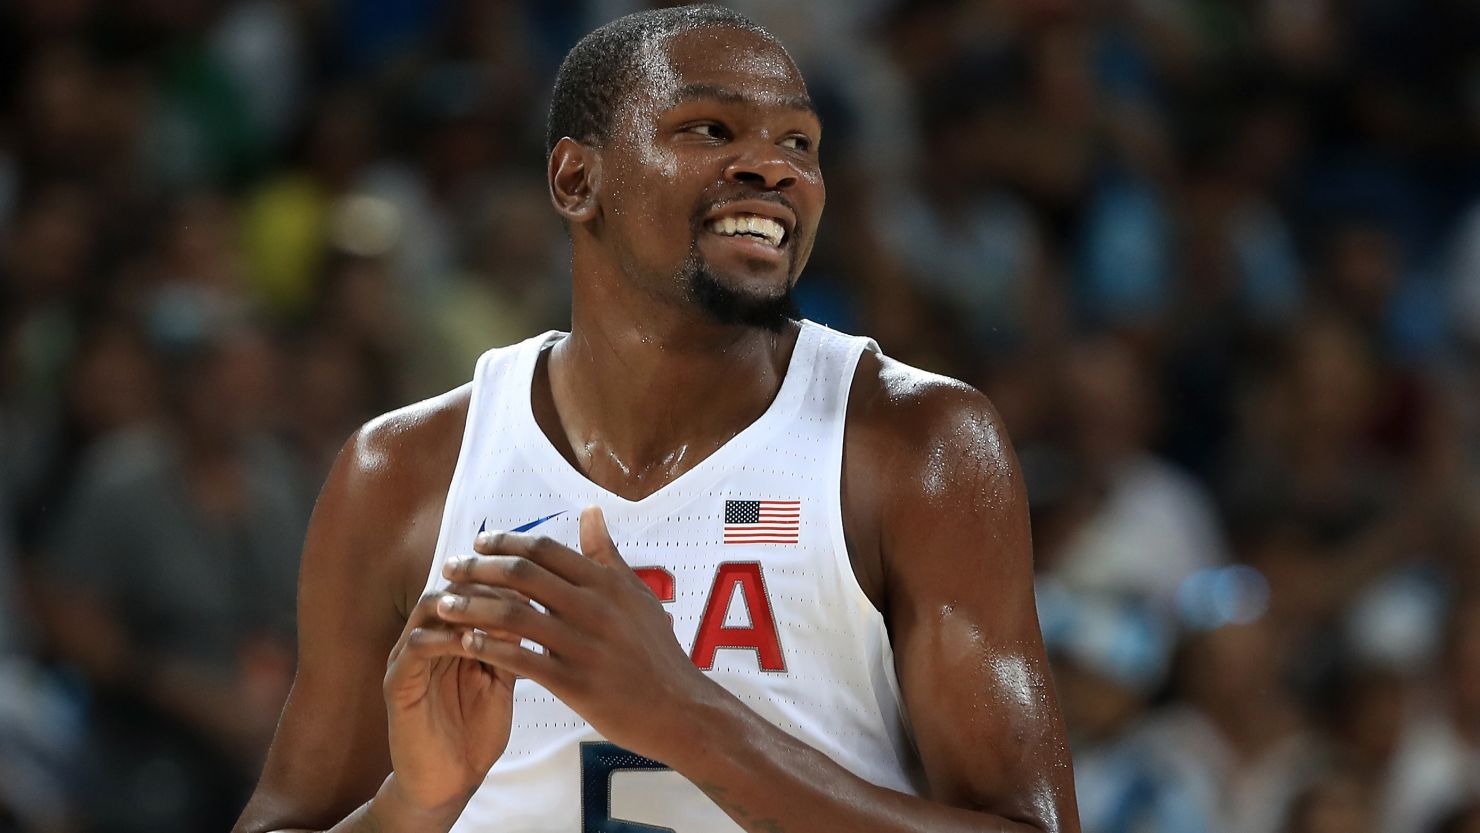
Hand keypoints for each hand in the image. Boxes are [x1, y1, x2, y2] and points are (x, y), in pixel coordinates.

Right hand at [382, 575, 521, 813]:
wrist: (448, 784)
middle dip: (485, 586)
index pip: (471, 590)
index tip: (536, 585)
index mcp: (450, 637)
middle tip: (519, 592)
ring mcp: (408, 658)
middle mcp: (427, 638)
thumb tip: (533, 607)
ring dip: (465, 607)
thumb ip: (508, 648)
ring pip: (430, 608)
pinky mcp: (397, 682)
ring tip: (499, 612)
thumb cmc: (475, 734)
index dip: (501, 582)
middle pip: (451, 589)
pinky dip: (444, 638)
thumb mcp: (501, 683)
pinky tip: (471, 642)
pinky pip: (416, 645)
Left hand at [437, 506, 719, 763]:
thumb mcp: (637, 596)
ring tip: (443, 604)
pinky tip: (465, 643)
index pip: (546, 550)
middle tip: (450, 567)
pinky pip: (521, 659)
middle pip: (523, 575)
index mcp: (607, 583)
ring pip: (514, 615)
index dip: (507, 542)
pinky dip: (489, 648)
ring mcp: (583, 645)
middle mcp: (594, 607)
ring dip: (471, 606)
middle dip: (478, 568)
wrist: (679, 708)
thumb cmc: (657, 652)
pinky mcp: (574, 682)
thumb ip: (607, 555)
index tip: (479, 543)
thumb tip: (591, 511)